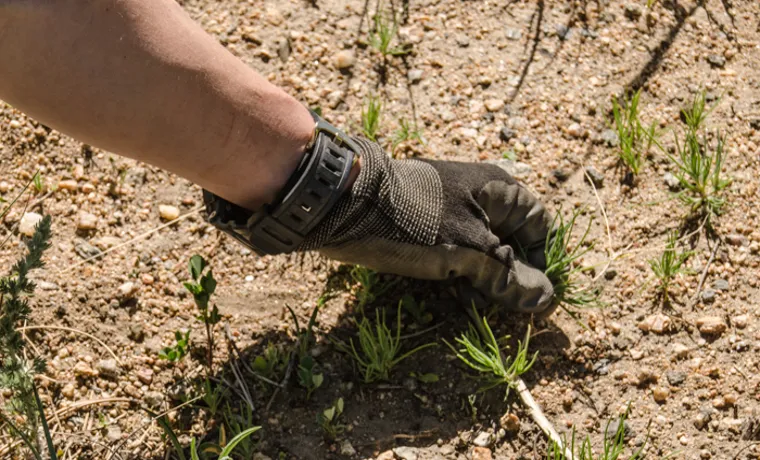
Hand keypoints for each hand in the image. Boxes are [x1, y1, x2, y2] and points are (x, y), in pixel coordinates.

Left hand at [300, 138, 555, 314]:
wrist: (346, 207)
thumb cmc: (416, 224)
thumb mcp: (470, 253)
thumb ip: (509, 276)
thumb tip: (545, 298)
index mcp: (499, 190)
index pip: (540, 226)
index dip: (542, 260)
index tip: (533, 294)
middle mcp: (480, 197)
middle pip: (513, 241)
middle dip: (509, 275)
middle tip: (497, 301)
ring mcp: (453, 212)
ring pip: (485, 252)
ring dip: (483, 279)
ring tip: (470, 298)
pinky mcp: (429, 227)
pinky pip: (458, 253)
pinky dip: (460, 274)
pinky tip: (452, 291)